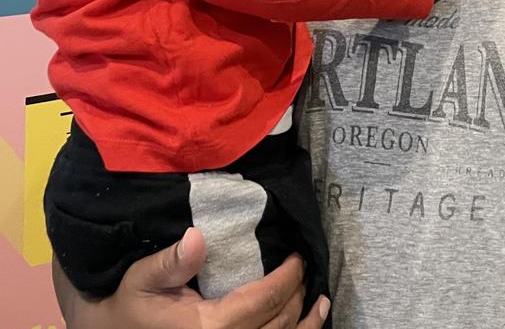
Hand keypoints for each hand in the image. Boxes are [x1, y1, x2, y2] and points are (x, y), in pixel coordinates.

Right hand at [52, 227, 329, 328]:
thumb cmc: (129, 303)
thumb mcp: (141, 277)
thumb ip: (170, 261)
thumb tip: (197, 238)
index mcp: (209, 327)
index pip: (263, 301)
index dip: (287, 278)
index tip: (298, 255)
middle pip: (277, 323)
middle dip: (298, 293)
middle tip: (305, 265)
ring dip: (306, 324)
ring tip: (321, 302)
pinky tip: (305, 325)